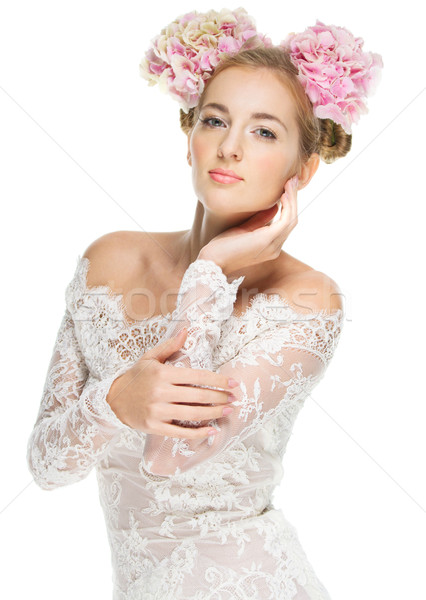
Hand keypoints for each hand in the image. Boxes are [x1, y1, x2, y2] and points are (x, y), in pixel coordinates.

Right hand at [106, 328, 237, 437]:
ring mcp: (157, 411)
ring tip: (227, 410)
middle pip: (198, 396)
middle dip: (220, 397)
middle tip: (234, 398)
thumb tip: (187, 330)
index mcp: (163, 374)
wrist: (114, 400)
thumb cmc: (136, 377)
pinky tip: (212, 430)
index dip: (218, 381)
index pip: (197, 376)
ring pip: (193, 414)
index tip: (232, 383)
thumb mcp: (150, 358)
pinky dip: (198, 433)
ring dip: (214, 413)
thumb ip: (170, 346)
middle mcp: (161, 393)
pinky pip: (181, 432)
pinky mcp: (155, 427)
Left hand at [199, 174, 298, 275]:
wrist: (213, 261)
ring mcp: (273, 246)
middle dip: (293, 199)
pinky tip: (284, 193)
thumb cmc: (223, 247)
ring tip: (290, 181)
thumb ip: (259, 220)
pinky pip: (286, 220)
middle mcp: (275, 248)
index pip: (285, 224)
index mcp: (269, 247)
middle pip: (292, 220)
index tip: (286, 188)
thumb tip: (274, 206)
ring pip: (291, 219)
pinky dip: (288, 205)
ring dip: (292, 199)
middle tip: (292, 179)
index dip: (288, 206)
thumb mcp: (244, 230)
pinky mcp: (268, 240)